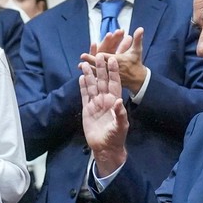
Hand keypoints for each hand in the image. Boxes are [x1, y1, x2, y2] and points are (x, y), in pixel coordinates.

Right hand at [81, 54, 128, 176]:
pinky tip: (80, 77)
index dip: (114, 71)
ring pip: (92, 85)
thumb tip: (118, 101)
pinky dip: (83, 86)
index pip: (115, 83)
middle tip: (99, 54)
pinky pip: (85, 95)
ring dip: (89, 74)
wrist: (105, 147)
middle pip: (103, 80)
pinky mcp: (87, 109)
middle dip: (101, 68)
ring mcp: (96, 103)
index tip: (113, 59)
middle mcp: (105, 100)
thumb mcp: (121, 126)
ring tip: (86, 63)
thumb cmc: (116, 137)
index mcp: (115, 101)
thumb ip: (120, 114)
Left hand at [82, 27, 146, 93]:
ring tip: (79, 65)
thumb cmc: (136, 63)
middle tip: (82, 56)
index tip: (95, 52)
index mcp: (119, 61)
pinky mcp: (108, 81)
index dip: (101, 55)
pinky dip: (91, 77)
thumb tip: (141, 28)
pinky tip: (83, 75)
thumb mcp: (137, 50)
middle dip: (91, 60)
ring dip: (89, 68)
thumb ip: (138, 39)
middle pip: (100, 64)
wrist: (138, 79)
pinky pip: (98, 79)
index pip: (108, 57)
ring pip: (98, 72)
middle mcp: (113, 69)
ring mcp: (110, 76)